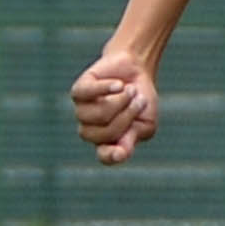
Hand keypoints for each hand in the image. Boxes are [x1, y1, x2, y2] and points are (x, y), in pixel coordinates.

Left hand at [70, 47, 158, 164]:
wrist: (136, 69)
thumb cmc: (141, 99)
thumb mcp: (145, 123)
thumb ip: (132, 138)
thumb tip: (120, 153)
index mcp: (111, 142)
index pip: (106, 156)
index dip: (111, 156)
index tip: (120, 153)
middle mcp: (92, 130)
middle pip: (106, 133)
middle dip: (129, 114)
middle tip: (139, 100)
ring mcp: (82, 111)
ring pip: (99, 113)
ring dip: (122, 99)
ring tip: (129, 89)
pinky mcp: (79, 91)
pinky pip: (88, 94)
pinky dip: (107, 88)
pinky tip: (119, 84)